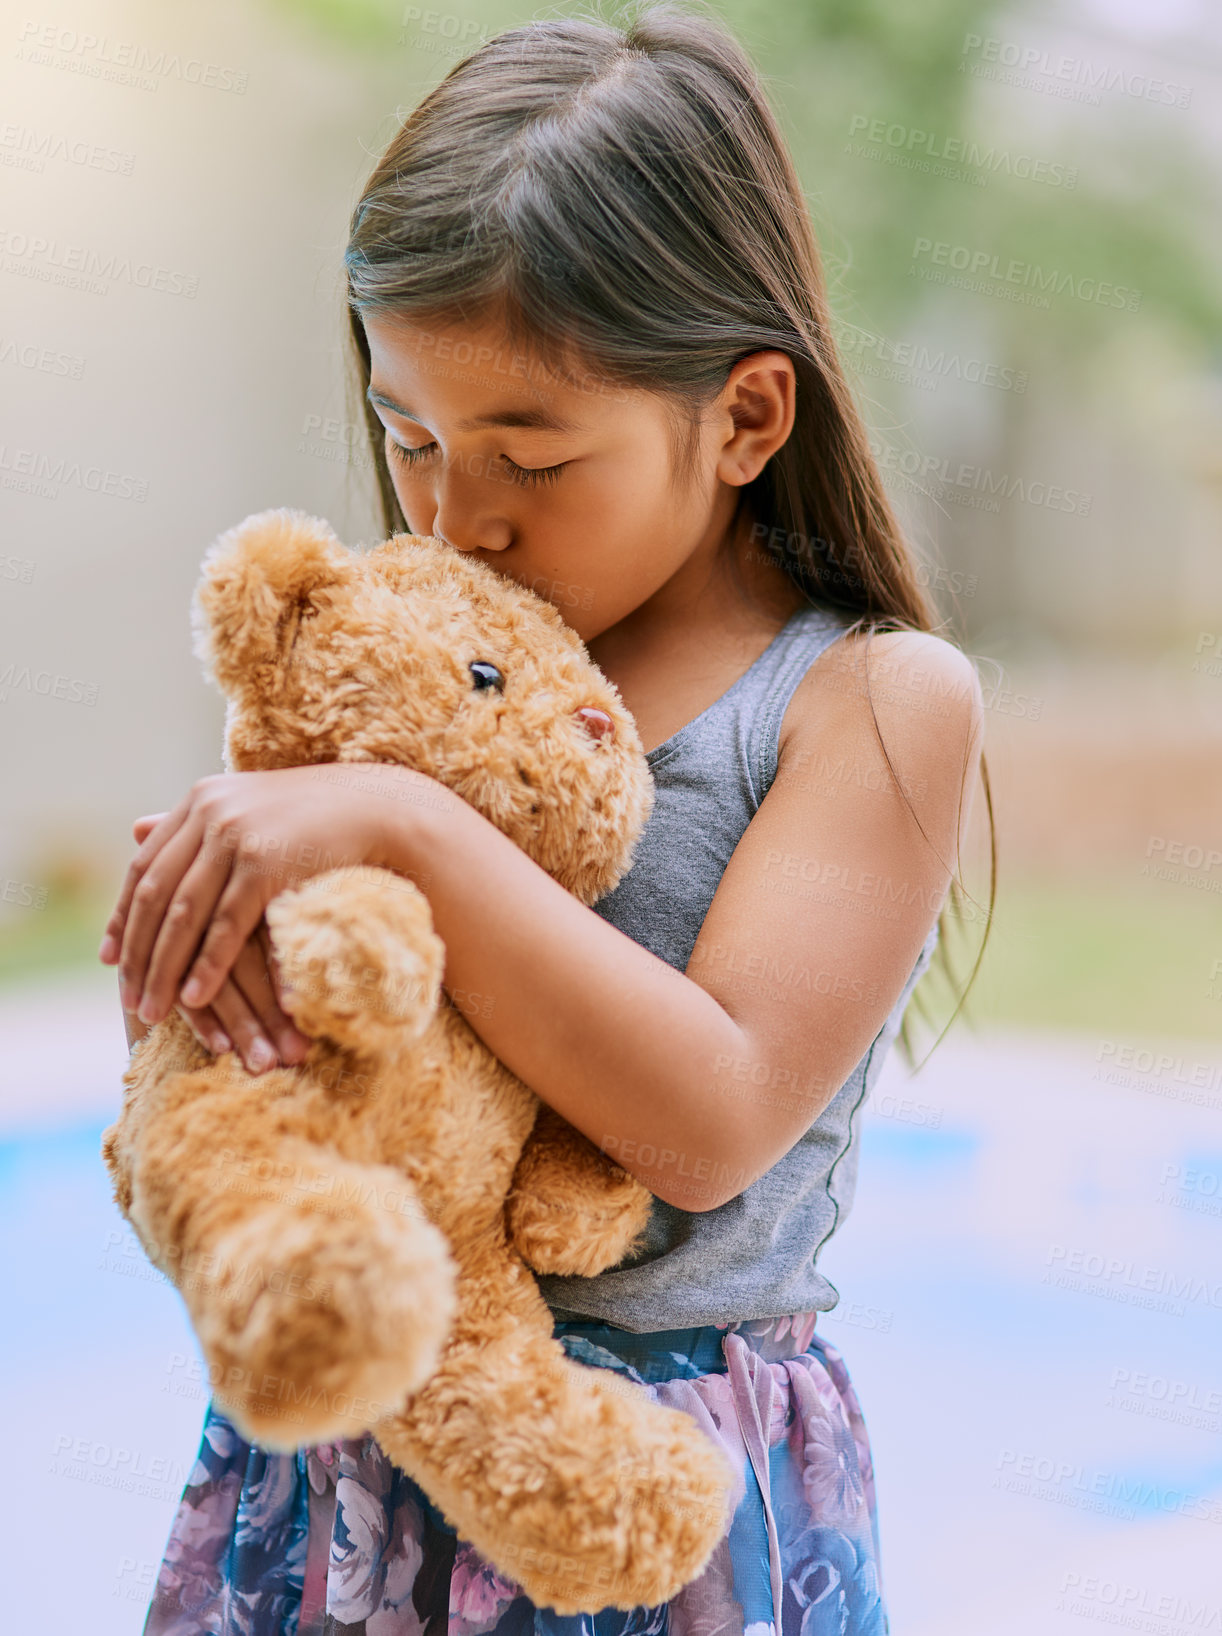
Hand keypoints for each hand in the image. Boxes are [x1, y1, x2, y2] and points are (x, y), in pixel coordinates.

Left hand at [99, 767, 382, 1037]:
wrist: (380, 808)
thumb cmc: (317, 816)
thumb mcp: (247, 810)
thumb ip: (194, 824)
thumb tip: (134, 830)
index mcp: (201, 799)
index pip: (145, 867)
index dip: (123, 916)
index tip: (109, 959)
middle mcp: (211, 813)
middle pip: (156, 895)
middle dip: (139, 952)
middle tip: (128, 998)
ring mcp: (237, 836)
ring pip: (184, 915)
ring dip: (164, 969)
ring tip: (152, 1012)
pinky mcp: (266, 864)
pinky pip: (225, 926)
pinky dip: (206, 966)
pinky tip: (194, 998)